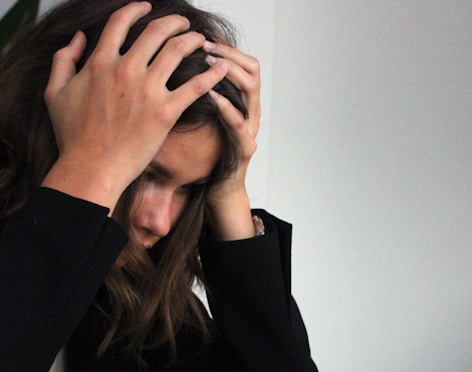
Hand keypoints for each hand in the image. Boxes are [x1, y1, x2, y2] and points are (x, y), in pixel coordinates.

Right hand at [42, 1, 228, 211]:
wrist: (92, 167)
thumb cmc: (73, 136)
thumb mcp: (55, 92)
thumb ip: (64, 60)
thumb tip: (78, 38)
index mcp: (100, 62)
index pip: (121, 22)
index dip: (136, 9)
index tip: (147, 7)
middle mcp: (126, 69)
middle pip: (156, 31)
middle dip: (174, 22)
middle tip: (184, 23)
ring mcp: (147, 91)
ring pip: (177, 51)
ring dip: (193, 40)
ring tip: (202, 40)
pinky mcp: (165, 113)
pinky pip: (194, 87)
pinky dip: (211, 74)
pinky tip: (222, 68)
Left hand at [202, 41, 260, 239]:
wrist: (218, 191)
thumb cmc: (207, 155)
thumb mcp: (202, 118)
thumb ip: (198, 95)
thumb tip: (176, 67)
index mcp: (242, 103)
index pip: (245, 63)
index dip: (227, 48)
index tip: (204, 38)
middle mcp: (251, 112)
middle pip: (252, 70)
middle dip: (228, 54)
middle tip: (205, 46)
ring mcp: (251, 129)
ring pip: (251, 91)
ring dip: (229, 73)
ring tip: (208, 64)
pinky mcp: (245, 148)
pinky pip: (239, 123)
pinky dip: (226, 107)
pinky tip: (211, 96)